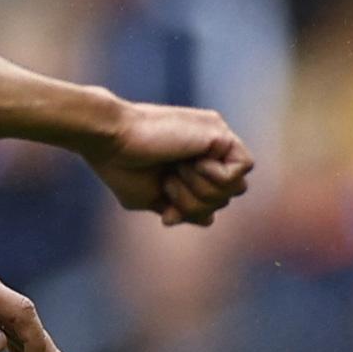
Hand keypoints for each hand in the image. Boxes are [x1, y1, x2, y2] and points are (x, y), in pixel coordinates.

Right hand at [84, 101, 253, 225]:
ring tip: (175, 171)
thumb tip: (209, 221)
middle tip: (167, 183)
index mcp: (188, 160)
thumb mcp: (152, 196)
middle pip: (228, 196)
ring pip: (238, 186)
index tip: (167, 214)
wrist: (110, 139)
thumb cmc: (120, 166)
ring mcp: (213, 136)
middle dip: (197, 204)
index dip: (194, 212)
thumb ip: (182, 208)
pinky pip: (242, 168)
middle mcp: (204, 147)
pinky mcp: (219, 131)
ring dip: (203, 190)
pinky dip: (215, 176)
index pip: (213, 198)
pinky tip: (191, 161)